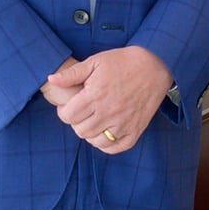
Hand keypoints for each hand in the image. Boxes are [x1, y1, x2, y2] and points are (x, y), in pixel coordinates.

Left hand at [45, 46, 172, 153]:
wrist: (157, 63)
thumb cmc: (125, 61)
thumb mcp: (97, 61)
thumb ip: (72, 73)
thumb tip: (51, 79)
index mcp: (95, 95)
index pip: (68, 116)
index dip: (65, 111)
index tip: (71, 105)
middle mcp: (108, 112)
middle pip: (80, 130)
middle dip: (77, 122)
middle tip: (84, 112)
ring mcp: (123, 123)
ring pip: (95, 141)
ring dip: (91, 133)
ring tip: (95, 120)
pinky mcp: (136, 129)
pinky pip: (115, 148)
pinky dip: (108, 144)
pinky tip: (107, 132)